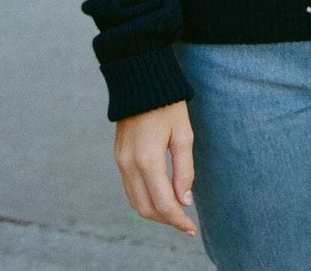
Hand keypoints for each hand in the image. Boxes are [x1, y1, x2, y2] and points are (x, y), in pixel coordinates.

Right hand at [114, 101, 197, 234]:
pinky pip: (129, 187)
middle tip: (186, 221)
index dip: (178, 220)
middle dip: (167, 219)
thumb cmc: (168, 104)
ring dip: (155, 211)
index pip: (163, 203)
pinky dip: (144, 197)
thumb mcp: (183, 134)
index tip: (192, 229)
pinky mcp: (118, 156)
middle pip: (146, 208)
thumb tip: (185, 201)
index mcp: (148, 159)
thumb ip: (184, 170)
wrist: (141, 80)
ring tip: (175, 211)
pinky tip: (160, 194)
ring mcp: (120, 161)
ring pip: (135, 201)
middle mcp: (129, 164)